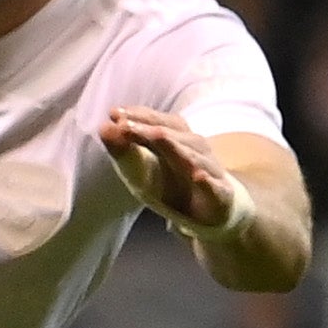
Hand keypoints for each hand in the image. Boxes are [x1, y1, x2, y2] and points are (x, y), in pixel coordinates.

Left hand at [97, 107, 240, 232]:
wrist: (208, 213)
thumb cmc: (170, 186)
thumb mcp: (141, 172)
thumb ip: (124, 151)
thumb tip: (104, 126)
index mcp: (175, 139)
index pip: (159, 122)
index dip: (139, 117)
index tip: (115, 114)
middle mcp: (195, 150)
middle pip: (176, 136)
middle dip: (151, 130)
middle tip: (126, 126)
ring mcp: (210, 172)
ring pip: (196, 157)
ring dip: (177, 148)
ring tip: (158, 137)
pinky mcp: (222, 195)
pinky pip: (216, 187)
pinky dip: (208, 182)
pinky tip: (198, 177)